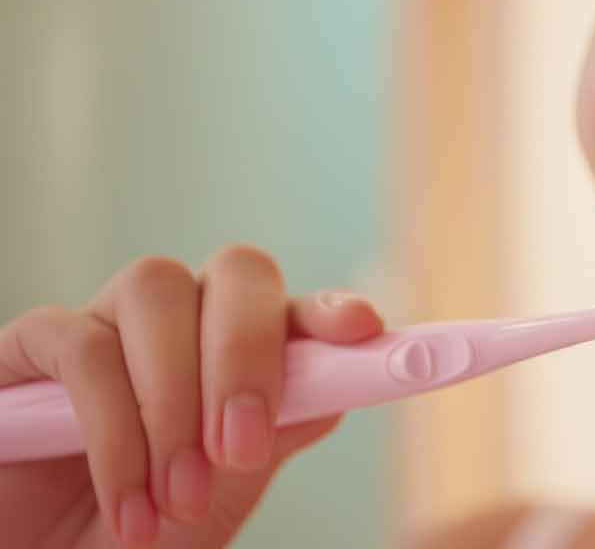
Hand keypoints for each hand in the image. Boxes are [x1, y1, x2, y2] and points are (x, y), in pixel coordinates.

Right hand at [0, 245, 383, 547]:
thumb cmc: (140, 533)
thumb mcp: (223, 494)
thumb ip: (277, 430)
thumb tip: (334, 386)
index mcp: (237, 350)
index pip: (294, 303)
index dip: (330, 308)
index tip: (362, 328)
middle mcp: (179, 321)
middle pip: (236, 272)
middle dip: (248, 354)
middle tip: (241, 448)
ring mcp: (106, 322)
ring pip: (159, 293)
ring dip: (175, 401)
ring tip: (176, 498)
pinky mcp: (32, 346)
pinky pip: (81, 347)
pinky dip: (114, 430)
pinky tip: (128, 502)